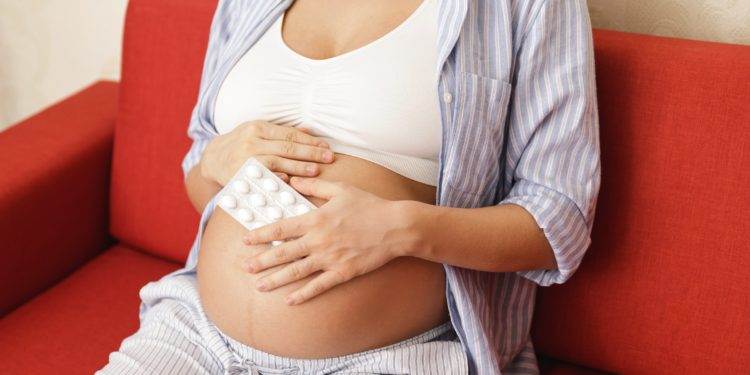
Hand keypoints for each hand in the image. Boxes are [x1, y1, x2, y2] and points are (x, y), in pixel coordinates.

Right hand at [200, 120, 333, 185]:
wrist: (213, 159)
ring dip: (298, 167)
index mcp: (258, 128)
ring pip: (277, 162)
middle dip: (310, 153)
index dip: (310, 141)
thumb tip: (310, 131)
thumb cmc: (241, 144)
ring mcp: (244, 158)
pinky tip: (290, 181)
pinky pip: (262, 177)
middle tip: (329, 158)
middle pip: (286, 147)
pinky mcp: (240, 174)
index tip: (326, 147)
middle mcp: (251, 141)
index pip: (289, 134)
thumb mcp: (258, 132)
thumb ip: (283, 133)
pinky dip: (276, 178)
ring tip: (316, 170)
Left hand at [241, 177, 417, 304]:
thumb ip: (314, 187)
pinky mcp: (343, 272)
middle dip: (261, 260)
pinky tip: (290, 301)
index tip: (245, 240)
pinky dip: (303, 294)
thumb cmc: (369, 206)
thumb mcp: (341, 189)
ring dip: (275, 279)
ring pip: (296, 272)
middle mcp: (319, 240)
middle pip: (283, 252)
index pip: (281, 228)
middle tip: (244, 266)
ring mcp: (330, 258)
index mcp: (316, 219)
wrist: (396, 227)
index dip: (261, 235)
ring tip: (259, 286)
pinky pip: (319, 286)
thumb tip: (292, 180)